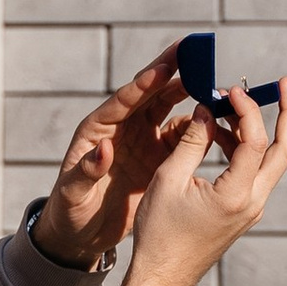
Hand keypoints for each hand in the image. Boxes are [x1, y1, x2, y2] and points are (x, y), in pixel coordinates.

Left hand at [33, 46, 189, 265]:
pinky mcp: (158, 157)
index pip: (123, 100)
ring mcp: (142, 140)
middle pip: (149, 94)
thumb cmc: (70, 210)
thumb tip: (104, 148)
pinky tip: (216, 117)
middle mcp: (122, 128)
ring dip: (188, 93)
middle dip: (171, 72)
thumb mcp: (72, 192)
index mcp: (98, 130)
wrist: (83, 233)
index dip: (144, 83)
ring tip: (211, 80)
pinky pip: (181, 135)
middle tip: (194, 52)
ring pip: (168, 109)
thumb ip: (86, 170)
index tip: (164, 67)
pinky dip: (198, 125)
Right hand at [118, 84, 286, 285]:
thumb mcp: (169, 180)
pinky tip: (222, 133)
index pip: (255, 140)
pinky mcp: (244, 210)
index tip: (227, 91)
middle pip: (285, 150)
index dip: (245, 109)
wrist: (163, 276)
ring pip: (271, 160)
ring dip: (259, 129)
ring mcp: (252, 208)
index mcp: (236, 196)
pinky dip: (246, 148)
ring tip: (232, 106)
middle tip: (284, 83)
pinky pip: (255, 172)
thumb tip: (206, 109)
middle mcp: (253, 202)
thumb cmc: (160, 232)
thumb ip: (192, 141)